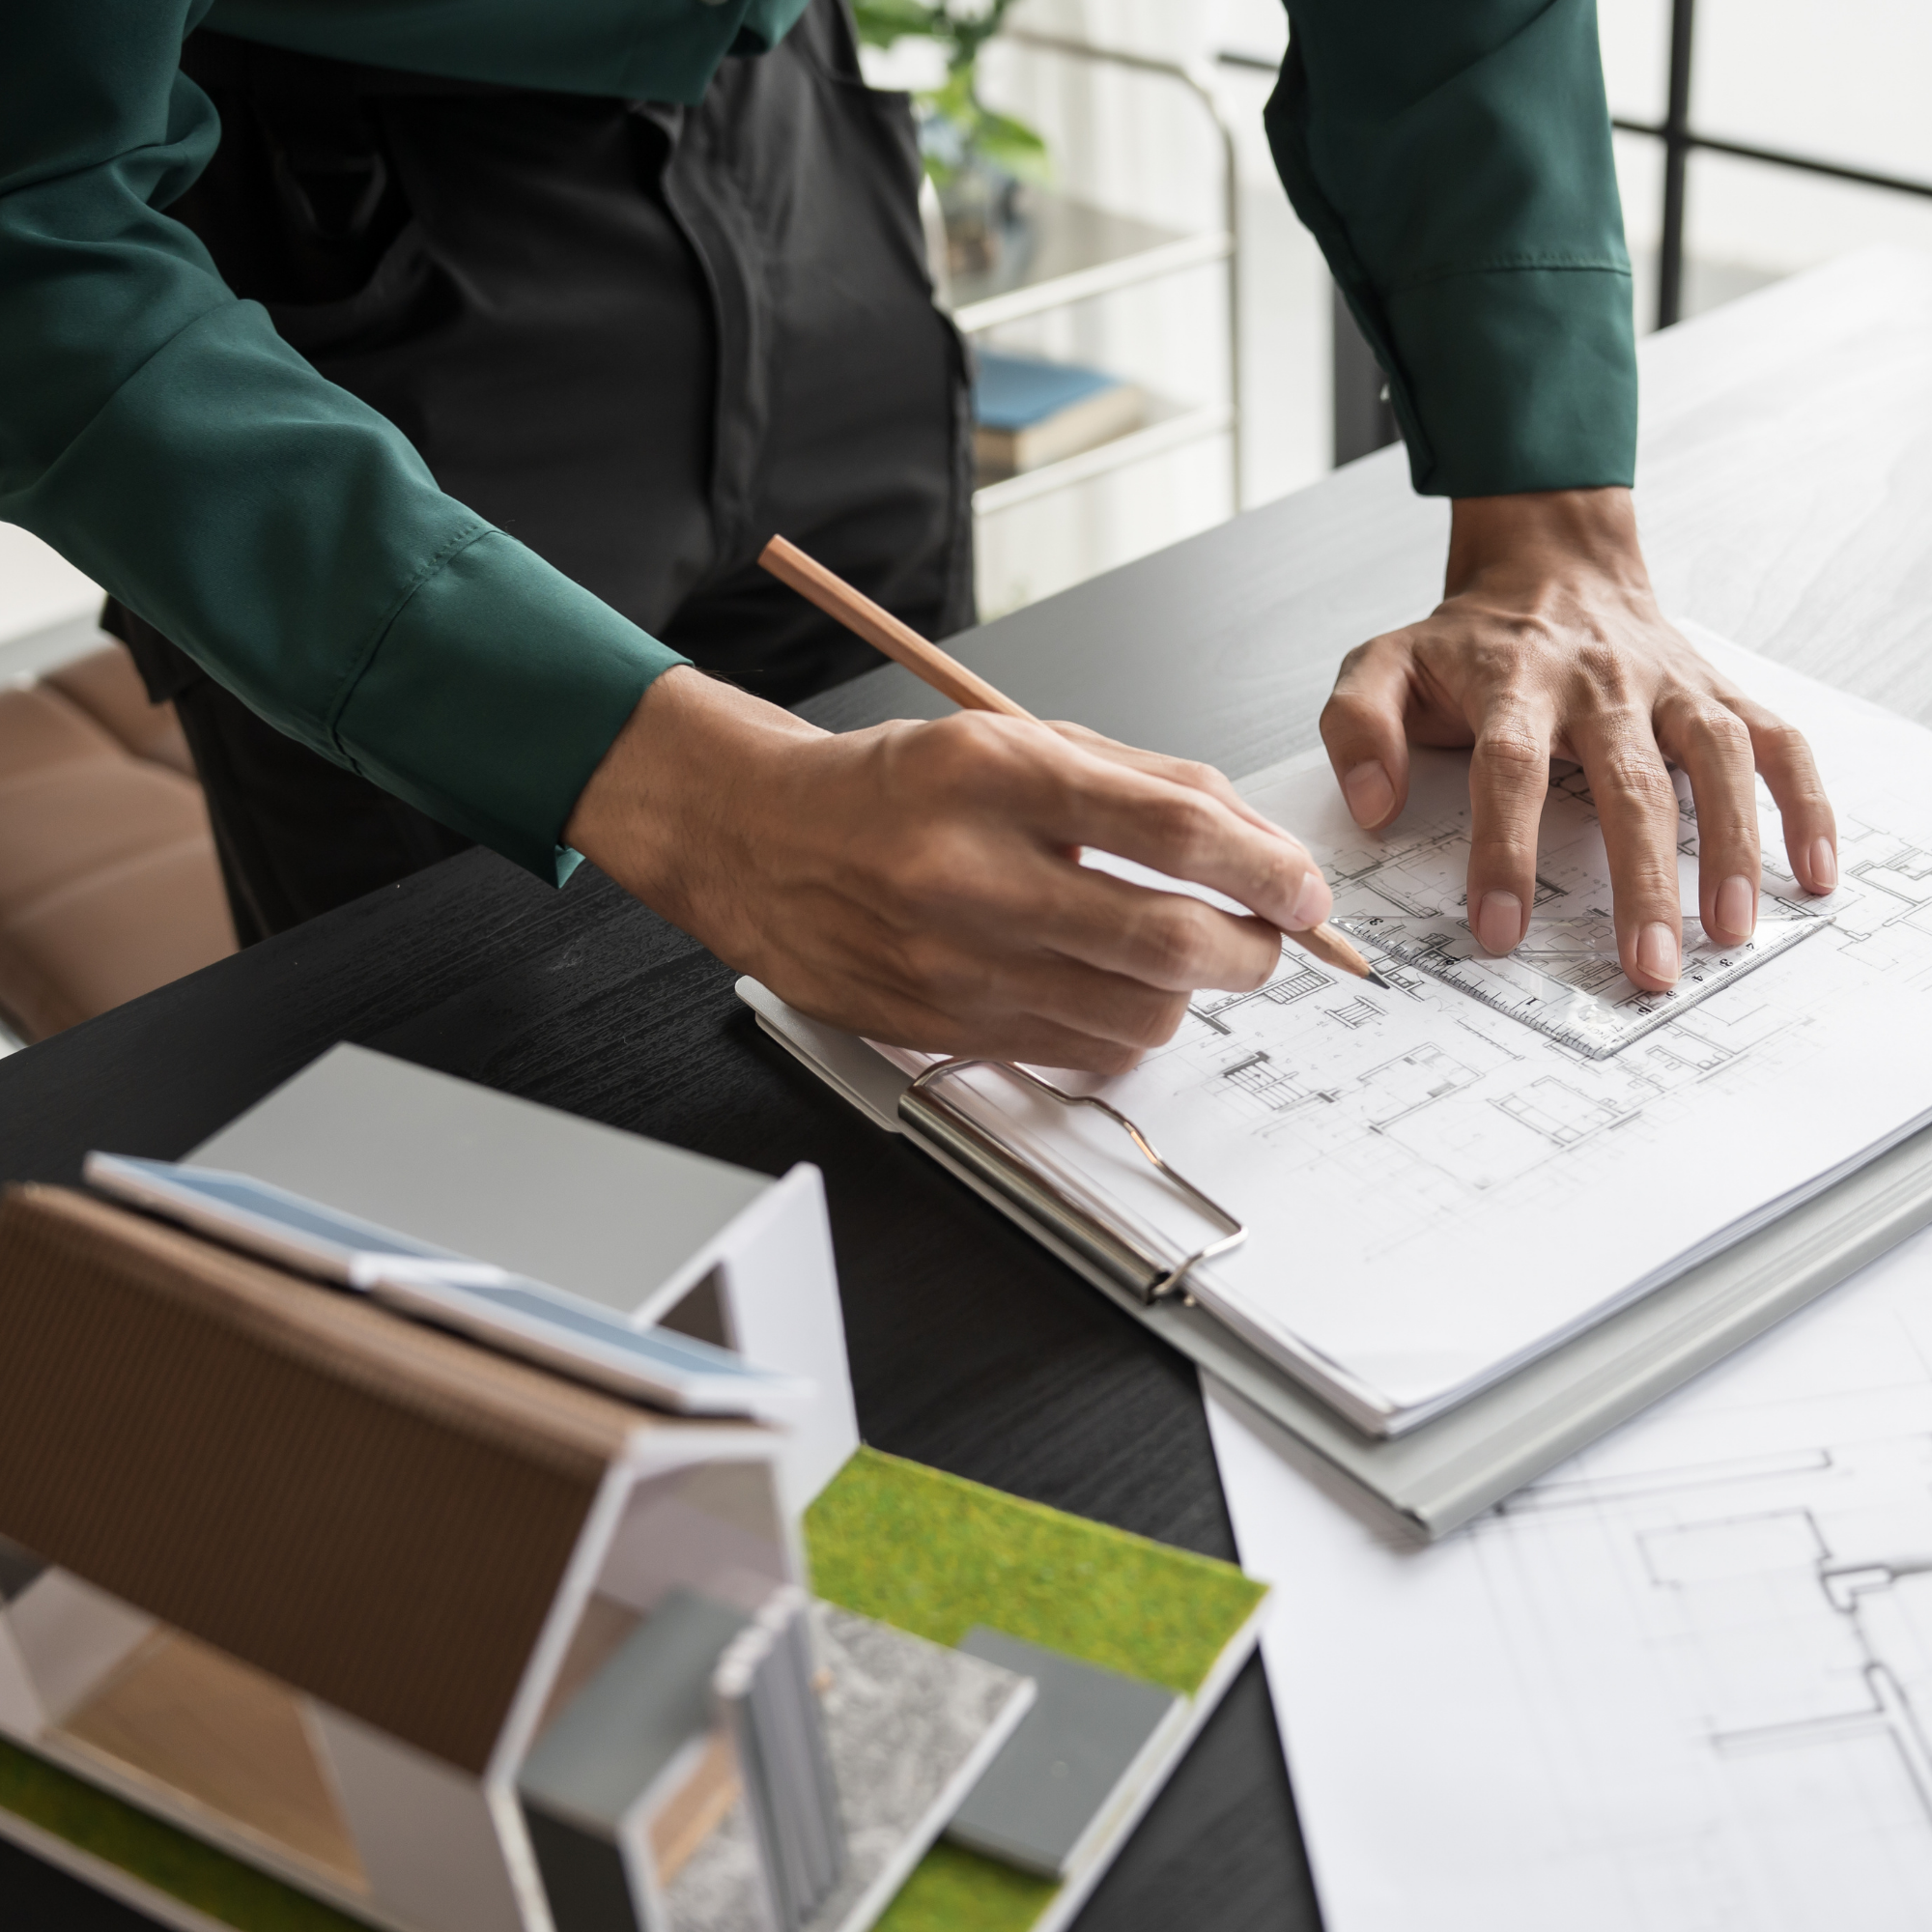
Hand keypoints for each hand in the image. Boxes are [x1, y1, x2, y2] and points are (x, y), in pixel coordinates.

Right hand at [564, 667, 1333, 1071]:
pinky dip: (1126, 1028)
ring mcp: (953, 963)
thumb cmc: (895, 789)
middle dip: (1252, 949)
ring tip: (1177, 957)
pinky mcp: (944, 1027)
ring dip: (1190, 992)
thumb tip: (1254, 844)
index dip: (1263, 866)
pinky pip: (1082, 1053)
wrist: (760, 842)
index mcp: (993, 775)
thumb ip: (1136, 783)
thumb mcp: (1010, 741)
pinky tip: (1112, 989)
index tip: (1300, 887)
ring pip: (1137, 1013)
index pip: (1171, 829)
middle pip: (1166, 939)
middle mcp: (969, 873)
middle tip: (1268, 937)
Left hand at [1318, 488, 1837, 991]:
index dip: (1505, 850)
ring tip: (1730, 931)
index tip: (1502, 929)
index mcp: (1514, 681)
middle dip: (1639, 881)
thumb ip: (1358, 728)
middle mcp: (1601, 682)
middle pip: (1627, 782)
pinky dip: (1806, 802)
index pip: (1508, 770)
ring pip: (1717, 761)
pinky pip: (1776, 742)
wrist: (1550, 563)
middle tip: (1645, 967)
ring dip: (1729, 847)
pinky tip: (1811, 872)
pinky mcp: (1718, 691)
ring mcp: (1669, 685)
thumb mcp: (1382, 664)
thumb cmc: (1466, 640)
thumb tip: (1372, 806)